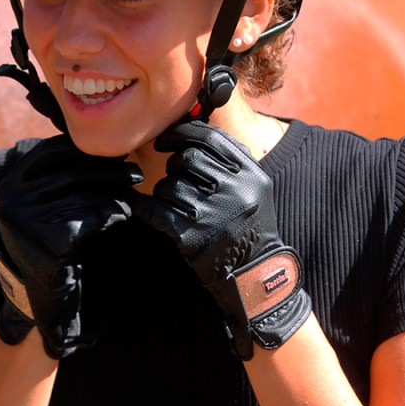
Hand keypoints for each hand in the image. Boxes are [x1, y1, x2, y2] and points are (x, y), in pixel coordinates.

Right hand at [0, 135, 142, 357]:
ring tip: (135, 195)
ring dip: (116, 192)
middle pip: (72, 174)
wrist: (42, 295)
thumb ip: (59, 174)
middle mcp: (13, 200)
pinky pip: (94, 218)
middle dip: (108, 171)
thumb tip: (99, 142)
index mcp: (10, 185)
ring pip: (86, 195)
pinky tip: (126, 215)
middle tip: (136, 172)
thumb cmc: (50, 241)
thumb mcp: (44, 203)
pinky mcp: (53, 241)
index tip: (112, 150)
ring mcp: (30, 221)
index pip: (50, 152)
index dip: (83, 150)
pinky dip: (114, 214)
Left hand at [131, 120, 310, 359]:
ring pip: (169, 185)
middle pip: (186, 159)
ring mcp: (214, 215)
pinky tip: (149, 211)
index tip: (165, 141)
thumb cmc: (250, 227)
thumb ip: (230, 159)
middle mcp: (235, 191)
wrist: (257, 276)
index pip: (209, 137)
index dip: (181, 133)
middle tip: (176, 180)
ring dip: (165, 192)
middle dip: (174, 167)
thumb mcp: (254, 187)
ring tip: (176, 205)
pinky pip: (156, 210)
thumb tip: (192, 129)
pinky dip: (147, 209)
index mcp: (251, 174)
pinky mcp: (192, 237)